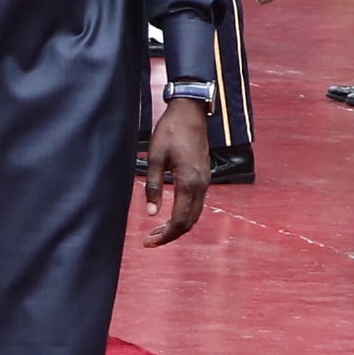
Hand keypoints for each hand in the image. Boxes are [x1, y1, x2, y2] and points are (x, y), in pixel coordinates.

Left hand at [138, 96, 211, 245]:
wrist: (190, 112)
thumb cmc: (170, 131)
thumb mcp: (155, 157)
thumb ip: (153, 186)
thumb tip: (151, 213)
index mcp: (188, 182)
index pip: (179, 220)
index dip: (165, 236)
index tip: (148, 242)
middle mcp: (201, 185)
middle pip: (189, 222)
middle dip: (170, 235)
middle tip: (150, 240)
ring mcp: (205, 181)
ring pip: (195, 214)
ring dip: (178, 226)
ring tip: (157, 230)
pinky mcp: (204, 176)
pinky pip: (197, 204)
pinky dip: (185, 215)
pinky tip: (170, 214)